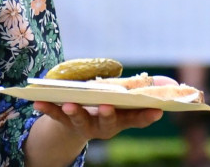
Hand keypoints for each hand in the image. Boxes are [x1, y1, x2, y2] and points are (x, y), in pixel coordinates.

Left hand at [31, 75, 177, 140]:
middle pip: (107, 122)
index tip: (157, 110)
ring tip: (70, 104)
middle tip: (106, 106)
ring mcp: (83, 125)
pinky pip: (54, 116)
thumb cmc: (113, 102)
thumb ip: (151, 88)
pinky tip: (36, 101)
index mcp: (123, 118)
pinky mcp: (64, 121)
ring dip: (75, 113)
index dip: (147, 115)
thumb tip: (173, 84)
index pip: (138, 118)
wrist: (80, 122)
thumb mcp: (131, 94)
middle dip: (107, 114)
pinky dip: (46, 109)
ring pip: (80, 121)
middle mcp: (105, 125)